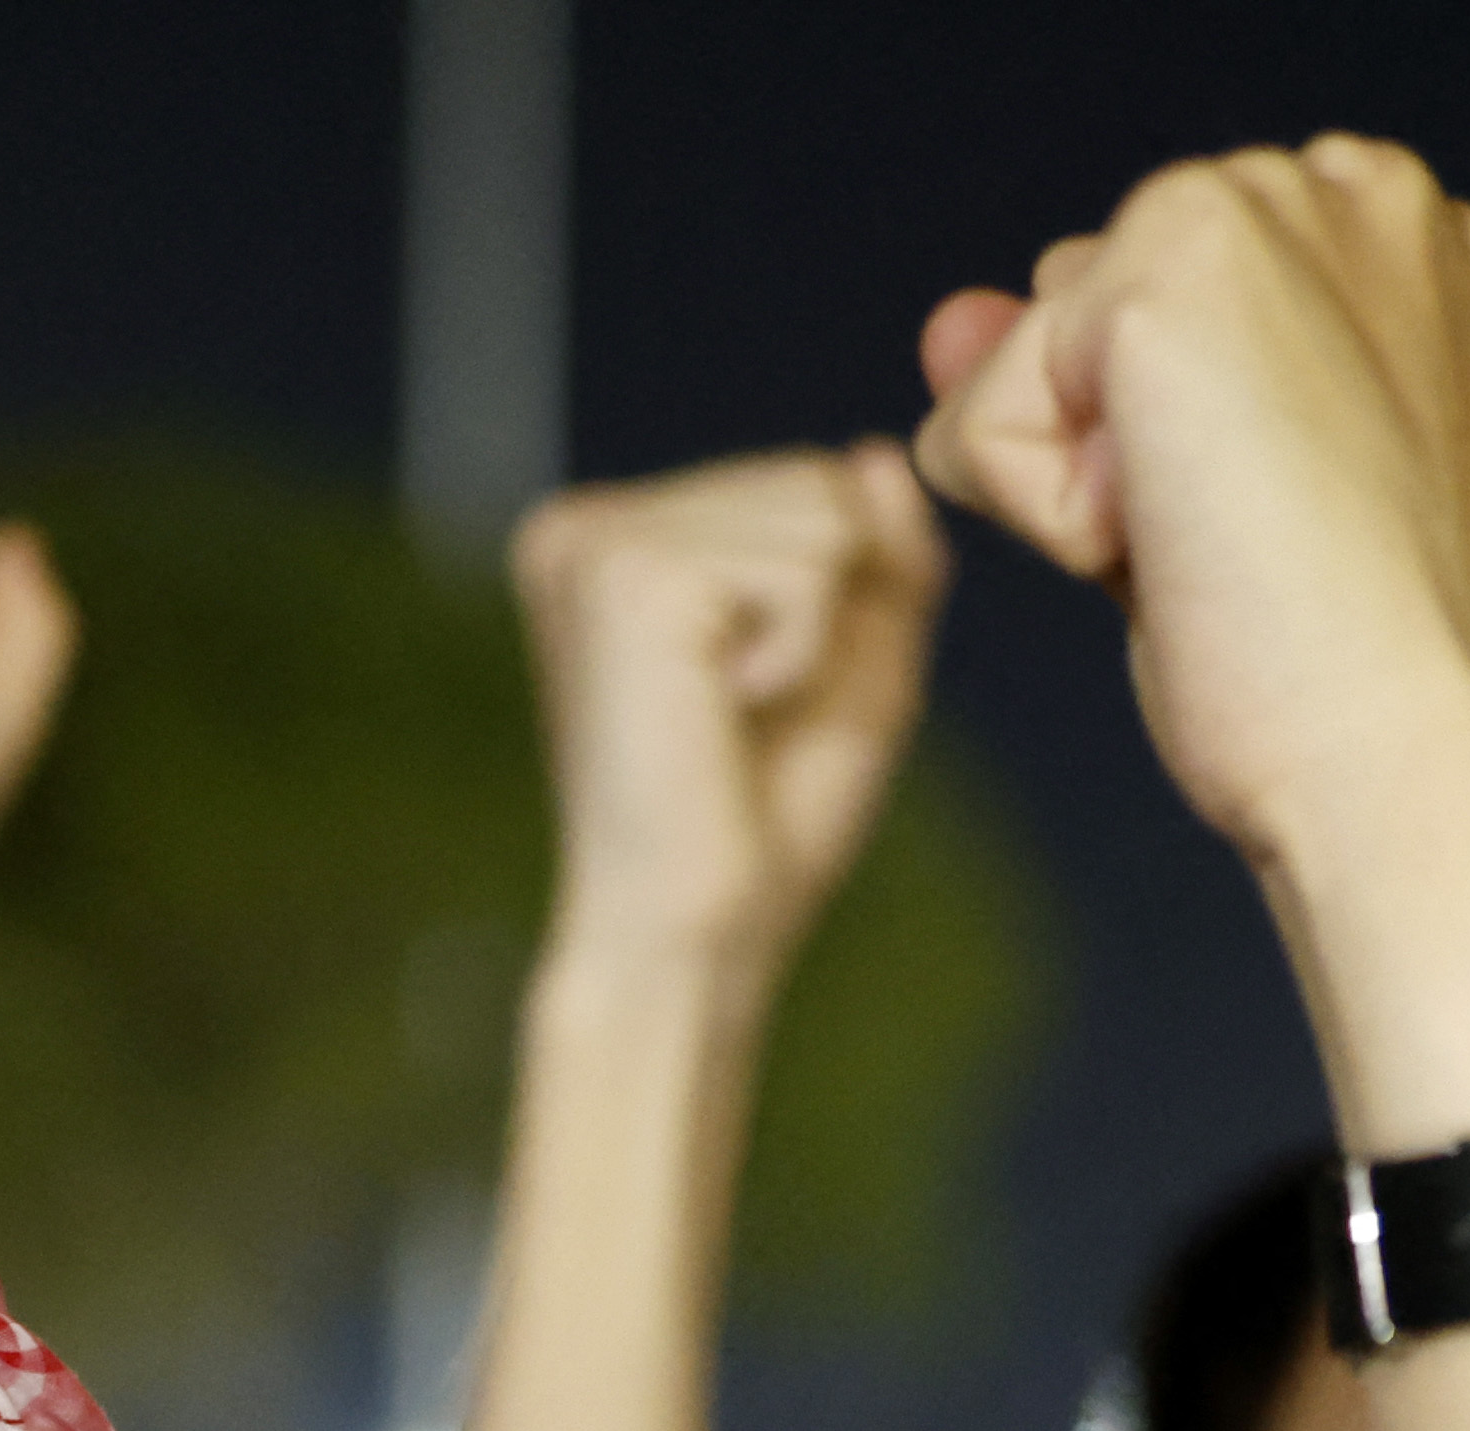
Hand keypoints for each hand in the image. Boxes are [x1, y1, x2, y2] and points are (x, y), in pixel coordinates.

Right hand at [512, 445, 946, 969]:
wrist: (687, 939)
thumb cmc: (761, 828)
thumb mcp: (853, 666)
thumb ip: (883, 556)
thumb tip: (880, 453)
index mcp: (615, 543)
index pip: (803, 484)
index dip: (837, 600)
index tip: (751, 700)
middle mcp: (586, 526)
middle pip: (815, 480)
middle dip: (830, 609)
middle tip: (740, 715)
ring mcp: (598, 540)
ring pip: (821, 511)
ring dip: (816, 635)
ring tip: (726, 713)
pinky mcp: (628, 573)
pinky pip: (807, 563)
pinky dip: (802, 652)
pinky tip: (721, 710)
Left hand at [915, 141, 1469, 865]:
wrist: (1397, 751)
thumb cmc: (1330, 653)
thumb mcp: (1201, 481)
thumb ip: (1080, 376)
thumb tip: (949, 318)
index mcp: (1382, 229)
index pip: (1135, 305)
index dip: (1159, 444)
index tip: (1283, 513)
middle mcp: (1337, 186)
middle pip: (1066, 316)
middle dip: (1110, 449)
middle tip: (1251, 533)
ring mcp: (1262, 211)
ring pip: (1015, 366)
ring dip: (1076, 490)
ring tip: (1227, 534)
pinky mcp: (1172, 271)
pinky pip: (977, 425)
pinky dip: (1044, 521)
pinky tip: (1181, 542)